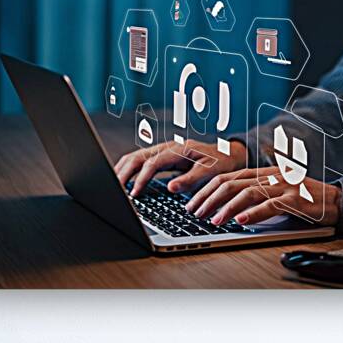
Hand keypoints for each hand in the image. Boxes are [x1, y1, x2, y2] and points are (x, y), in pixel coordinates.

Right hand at [113, 139, 246, 196]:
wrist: (229, 153)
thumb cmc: (221, 163)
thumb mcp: (210, 172)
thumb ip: (191, 180)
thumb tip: (170, 188)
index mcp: (178, 149)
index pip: (152, 164)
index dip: (141, 179)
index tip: (135, 194)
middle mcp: (167, 147)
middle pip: (137, 157)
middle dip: (123, 173)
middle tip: (114, 190)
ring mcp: (163, 150)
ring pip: (135, 157)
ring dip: (122, 170)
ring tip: (113, 187)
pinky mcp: (161, 156)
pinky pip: (139, 161)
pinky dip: (128, 170)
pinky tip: (123, 181)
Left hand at [186, 167, 341, 226]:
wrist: (335, 200)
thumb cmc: (304, 199)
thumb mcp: (275, 193)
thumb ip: (255, 196)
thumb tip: (229, 211)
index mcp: (262, 172)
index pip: (227, 177)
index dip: (206, 190)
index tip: (192, 204)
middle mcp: (269, 176)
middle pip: (231, 183)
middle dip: (209, 199)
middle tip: (194, 213)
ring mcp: (282, 186)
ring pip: (247, 193)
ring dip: (227, 208)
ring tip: (213, 221)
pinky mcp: (294, 199)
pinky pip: (269, 205)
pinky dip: (253, 213)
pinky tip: (240, 221)